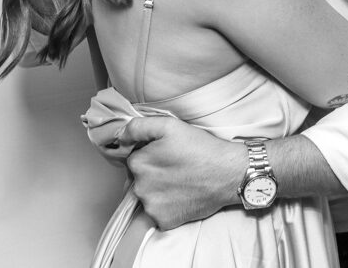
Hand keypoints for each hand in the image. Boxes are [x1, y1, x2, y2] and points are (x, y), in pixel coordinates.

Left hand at [119, 116, 244, 229]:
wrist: (229, 173)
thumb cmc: (201, 148)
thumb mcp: (169, 125)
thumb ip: (137, 127)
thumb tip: (118, 137)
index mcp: (137, 163)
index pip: (134, 158)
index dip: (151, 154)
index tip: (168, 154)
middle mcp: (139, 188)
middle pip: (139, 179)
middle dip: (153, 173)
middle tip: (176, 167)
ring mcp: (151, 207)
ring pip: (148, 197)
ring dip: (159, 190)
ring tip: (181, 181)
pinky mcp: (164, 221)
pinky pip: (158, 213)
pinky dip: (167, 206)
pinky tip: (182, 196)